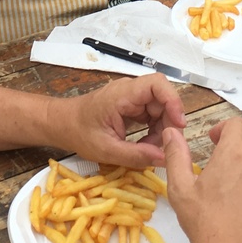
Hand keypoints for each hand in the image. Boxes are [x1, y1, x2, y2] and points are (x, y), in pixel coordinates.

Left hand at [52, 74, 186, 166]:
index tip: (179, 124)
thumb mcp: (107, 150)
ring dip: (162, 129)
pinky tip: (145, 145)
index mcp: (122, 94)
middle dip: (169, 122)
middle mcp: (130, 91)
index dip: (173, 101)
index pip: (157, 84)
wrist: (62, 124)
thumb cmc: (79, 133)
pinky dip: (153, 131)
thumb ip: (136, 155)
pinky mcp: (131, 106)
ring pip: (160, 108)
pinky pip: (151, 115)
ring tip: (150, 149)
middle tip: (165, 146)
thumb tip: (164, 158)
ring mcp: (131, 98)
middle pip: (163, 99)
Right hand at [163, 120, 241, 242]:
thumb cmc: (204, 225)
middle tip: (221, 165)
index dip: (224, 128)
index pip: (238, 125)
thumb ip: (175, 155)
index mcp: (234, 157)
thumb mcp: (180, 189)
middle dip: (238, 148)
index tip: (213, 141)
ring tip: (233, 191)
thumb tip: (171, 132)